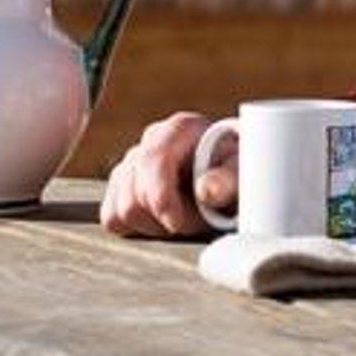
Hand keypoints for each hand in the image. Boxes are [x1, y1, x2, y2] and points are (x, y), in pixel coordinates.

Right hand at [98, 111, 228, 236]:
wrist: (233, 176)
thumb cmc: (239, 171)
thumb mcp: (244, 173)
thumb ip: (229, 180)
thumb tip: (208, 190)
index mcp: (181, 128)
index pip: (153, 164)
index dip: (163, 200)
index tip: (180, 224)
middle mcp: (151, 139)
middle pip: (133, 197)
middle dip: (165, 219)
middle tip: (197, 220)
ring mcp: (131, 162)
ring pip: (120, 211)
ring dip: (154, 226)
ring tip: (184, 218)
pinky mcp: (120, 186)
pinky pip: (112, 219)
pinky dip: (137, 228)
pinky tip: (164, 218)